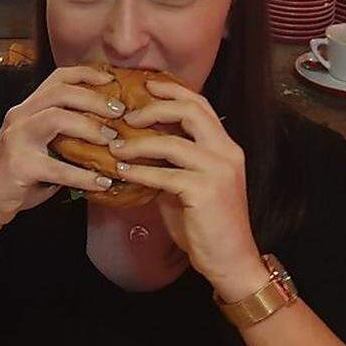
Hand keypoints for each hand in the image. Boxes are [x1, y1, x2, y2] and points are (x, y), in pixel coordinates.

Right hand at [0, 66, 124, 231]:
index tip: (113, 81)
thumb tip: (108, 131)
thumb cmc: (19, 174)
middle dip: (95, 99)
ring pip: (57, 118)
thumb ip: (64, 135)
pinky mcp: (19, 165)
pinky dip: (84, 175)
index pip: (57, 78)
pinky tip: (102, 183)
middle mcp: (19, 116)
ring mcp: (16, 139)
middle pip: (60, 92)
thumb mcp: (40, 146)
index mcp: (26, 108)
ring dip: (90, 127)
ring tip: (112, 141)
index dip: (86, 74)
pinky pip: (58, 167)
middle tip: (120, 113)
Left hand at [107, 80, 269, 301]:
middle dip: (154, 108)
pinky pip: (164, 175)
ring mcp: (218, 171)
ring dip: (138, 143)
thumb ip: (170, 162)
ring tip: (115, 146)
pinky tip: (121, 171)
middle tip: (127, 116)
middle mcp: (226, 152)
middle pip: (190, 112)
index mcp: (225, 147)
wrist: (230, 260)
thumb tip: (135, 146)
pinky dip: (139, 171)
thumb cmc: (206, 224)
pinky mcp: (205, 192)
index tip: (146, 85)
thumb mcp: (188, 184)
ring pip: (172, 143)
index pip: (200, 105)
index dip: (173, 92)